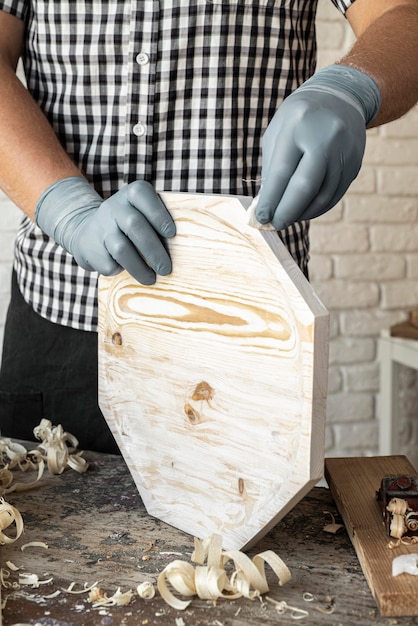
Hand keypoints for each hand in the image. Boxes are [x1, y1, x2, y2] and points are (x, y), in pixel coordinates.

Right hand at [35, 178, 175, 284]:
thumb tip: (183, 249)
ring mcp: (100, 227)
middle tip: (166, 269)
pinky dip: (121, 271)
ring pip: (121, 248)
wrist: (87, 230)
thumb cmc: (130, 225)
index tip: (172, 234)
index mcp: (131, 194)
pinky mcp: (91, 248)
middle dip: (153, 250)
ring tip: (152, 279)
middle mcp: (113, 207)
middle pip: (134, 225)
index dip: (158, 214)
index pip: (142, 195)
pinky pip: (109, 264)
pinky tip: (128, 272)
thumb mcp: (141, 213)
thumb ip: (159, 224)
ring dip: (139, 267)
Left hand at [255, 65, 380, 229]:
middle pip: (306, 187)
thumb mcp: (278, 133)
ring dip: (303, 213)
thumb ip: (272, 169)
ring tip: (288, 218)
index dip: (271, 200)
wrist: (340, 97)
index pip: (282, 172)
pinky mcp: (355, 163)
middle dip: (287, 211)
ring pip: (323, 195)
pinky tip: (305, 211)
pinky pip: (335, 194)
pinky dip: (318, 208)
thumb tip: (267, 207)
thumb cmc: (298, 119)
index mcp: (298, 126)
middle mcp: (325, 137)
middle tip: (275, 225)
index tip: (260, 218)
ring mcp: (344, 150)